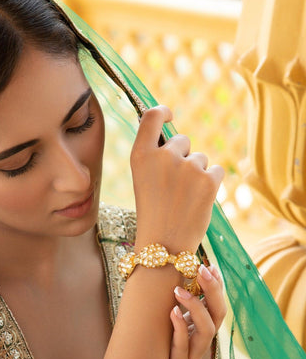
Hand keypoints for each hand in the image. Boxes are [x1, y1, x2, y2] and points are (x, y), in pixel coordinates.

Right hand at [131, 106, 223, 252]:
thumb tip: (178, 141)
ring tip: (184, 199)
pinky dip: (211, 184)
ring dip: (197, 174)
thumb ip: (156, 158)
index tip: (169, 114)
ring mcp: (187, 167)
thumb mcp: (143, 181)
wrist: (164, 246)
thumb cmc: (153, 214)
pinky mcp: (208, 180)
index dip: (162, 112)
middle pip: (182, 140)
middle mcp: (163, 157)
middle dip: (183, 157)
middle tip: (175, 186)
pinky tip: (198, 202)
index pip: (151, 117)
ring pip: (200, 158)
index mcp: (140, 156)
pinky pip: (216, 170)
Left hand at [163, 264, 225, 358]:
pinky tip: (172, 312)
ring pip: (206, 332)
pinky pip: (182, 349)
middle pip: (218, 315)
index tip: (210, 265)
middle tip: (202, 269)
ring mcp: (192, 358)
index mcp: (200, 331)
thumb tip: (170, 279)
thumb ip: (174, 310)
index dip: (217, 287)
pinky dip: (179, 329)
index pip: (217, 306)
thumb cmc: (158, 358)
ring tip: (180, 289)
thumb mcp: (168, 330)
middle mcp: (201, 344)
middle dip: (213, 291)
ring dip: (196, 307)